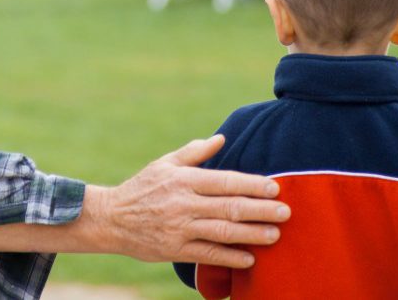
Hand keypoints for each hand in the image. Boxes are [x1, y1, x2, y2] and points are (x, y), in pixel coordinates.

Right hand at [83, 135, 289, 267]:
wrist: (112, 218)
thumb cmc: (142, 187)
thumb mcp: (165, 163)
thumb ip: (194, 152)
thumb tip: (221, 139)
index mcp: (184, 179)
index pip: (225, 181)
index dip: (251, 185)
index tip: (275, 188)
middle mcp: (184, 203)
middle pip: (229, 207)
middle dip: (260, 210)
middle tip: (285, 212)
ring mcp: (180, 228)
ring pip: (223, 231)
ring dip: (252, 234)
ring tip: (275, 235)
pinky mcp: (176, 250)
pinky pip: (208, 255)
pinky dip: (230, 257)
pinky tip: (249, 258)